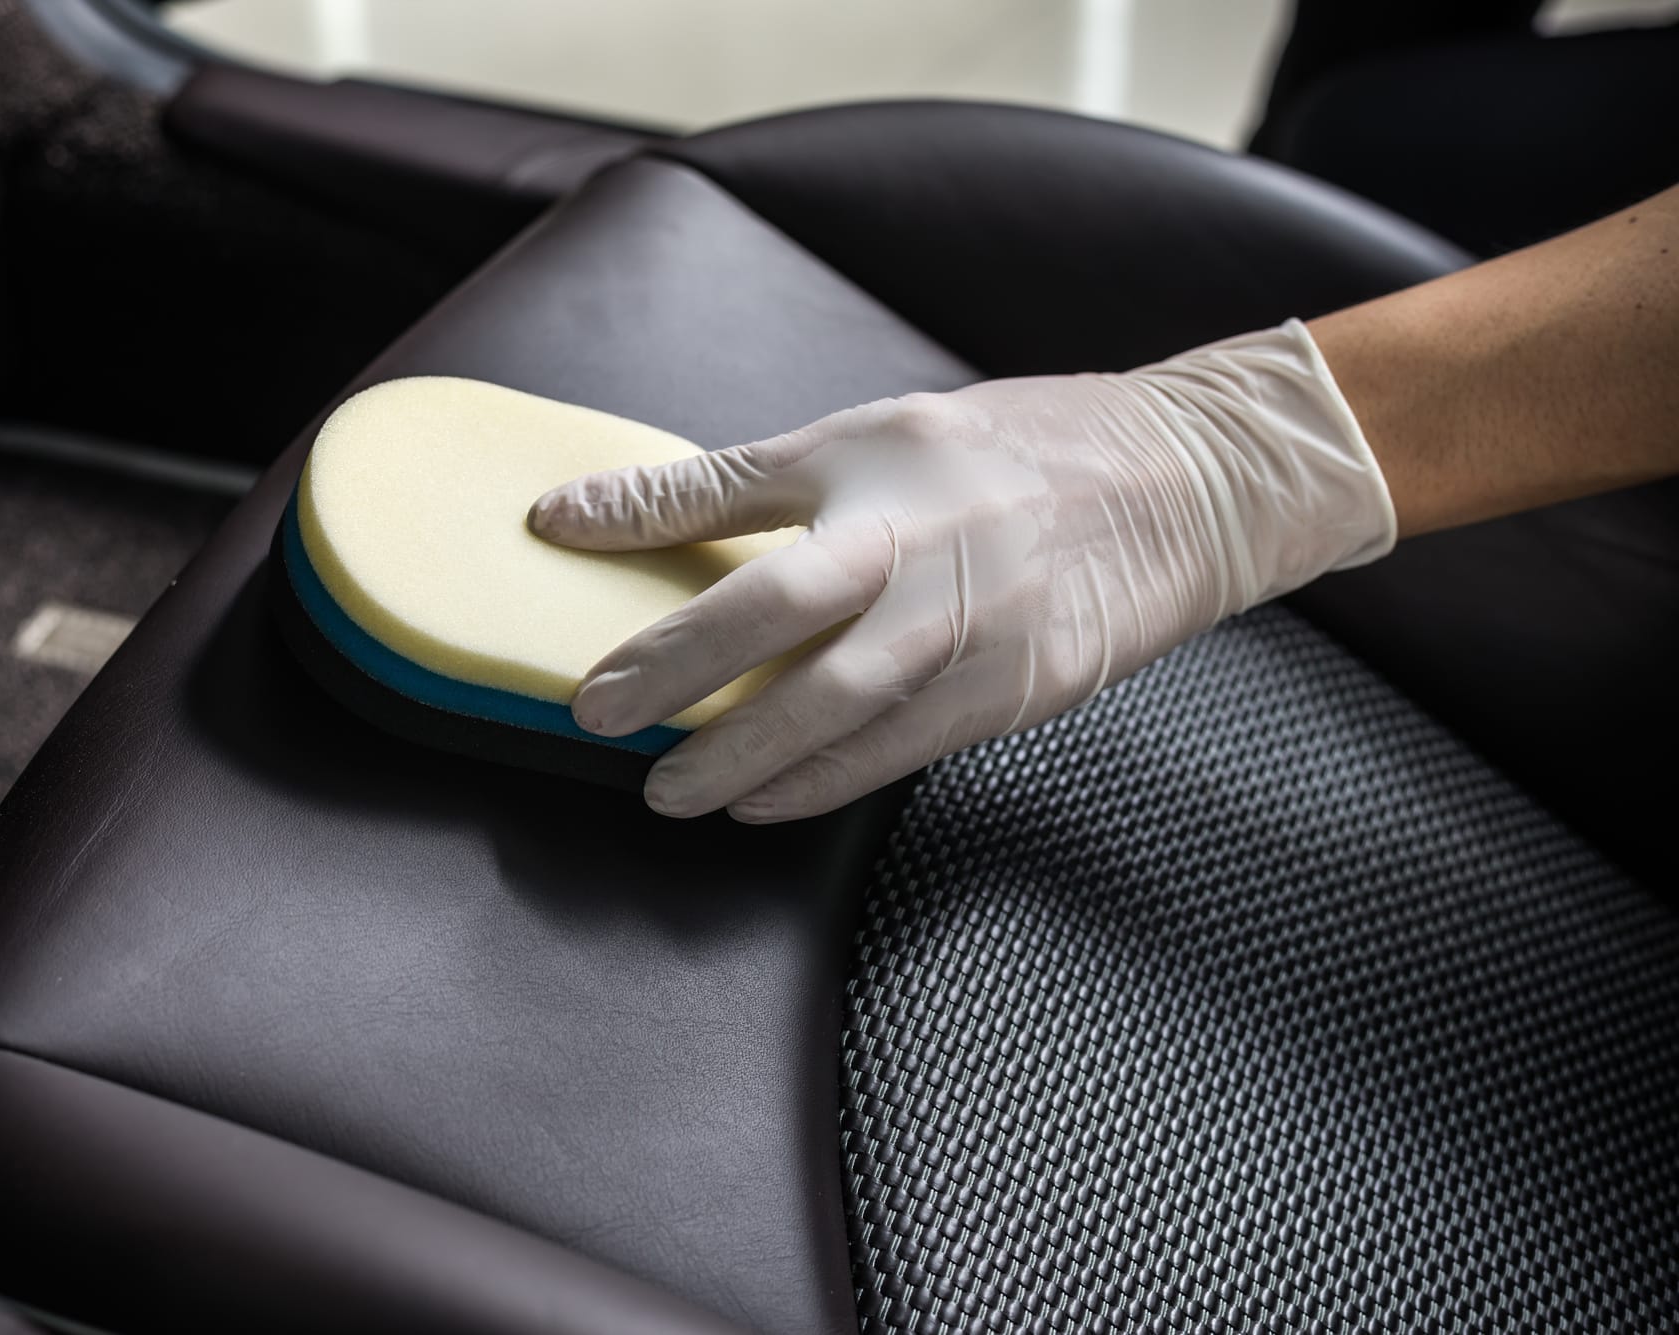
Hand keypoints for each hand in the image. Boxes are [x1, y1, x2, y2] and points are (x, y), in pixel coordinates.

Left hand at [527, 320, 1394, 821]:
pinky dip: (824, 783)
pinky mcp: (1019, 691)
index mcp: (881, 465)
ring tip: (671, 791)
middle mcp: (925, 544)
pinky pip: (902, 752)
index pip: (735, 489)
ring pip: (841, 709)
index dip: (642, 516)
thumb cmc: (1010, 456)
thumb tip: (610, 507)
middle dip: (680, 675)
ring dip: (745, 759)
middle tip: (596, 717)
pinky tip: (765, 801)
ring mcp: (978, 626)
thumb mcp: (877, 435)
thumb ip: (745, 481)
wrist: (1183, 487)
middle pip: (780, 617)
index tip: (555, 539)